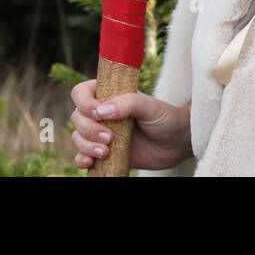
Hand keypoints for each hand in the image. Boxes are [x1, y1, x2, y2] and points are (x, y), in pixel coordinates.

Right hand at [69, 79, 191, 171]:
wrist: (177, 144)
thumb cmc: (166, 119)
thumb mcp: (151, 107)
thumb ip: (129, 103)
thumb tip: (102, 111)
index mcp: (111, 95)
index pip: (82, 92)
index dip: (84, 102)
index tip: (97, 112)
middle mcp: (103, 113)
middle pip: (77, 117)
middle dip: (89, 129)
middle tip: (110, 137)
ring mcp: (102, 133)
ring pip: (78, 137)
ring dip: (86, 146)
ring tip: (106, 152)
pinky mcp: (103, 153)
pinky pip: (82, 156)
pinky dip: (81, 159)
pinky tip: (90, 162)